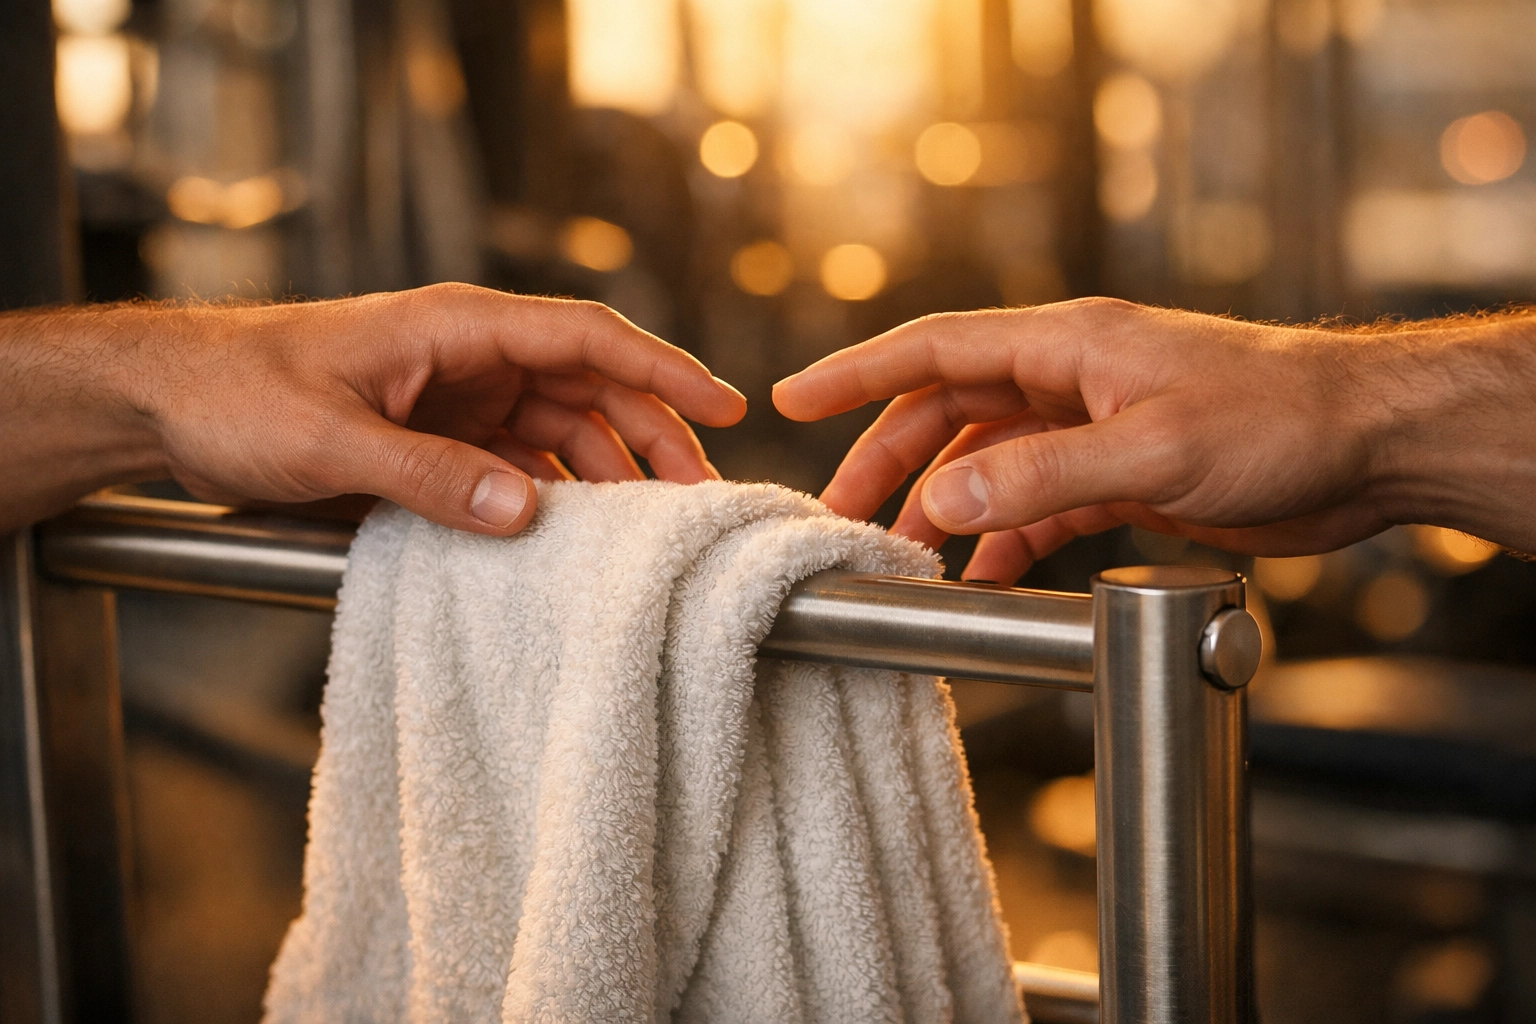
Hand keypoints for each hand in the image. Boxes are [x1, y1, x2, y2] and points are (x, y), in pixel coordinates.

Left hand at [0, 284, 744, 533]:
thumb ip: (430, 477)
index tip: (723, 409)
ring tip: (646, 527)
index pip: (586, 337)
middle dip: (651, 436)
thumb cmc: (236, 393)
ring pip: (561, 429)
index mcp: (456, 326)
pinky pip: (517, 462)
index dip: (663, 370)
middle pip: (590, 388)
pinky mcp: (438, 436)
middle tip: (696, 496)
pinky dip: (551, 494)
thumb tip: (528, 511)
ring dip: (607, 472)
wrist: (165, 404)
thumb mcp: (331, 440)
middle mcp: (470, 355)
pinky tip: (572, 533)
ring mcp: (457, 396)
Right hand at [773, 298, 1535, 583]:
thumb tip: (943, 499)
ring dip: (949, 507)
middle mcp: (1071, 379)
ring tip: (907, 557)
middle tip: (844, 513)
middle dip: (892, 459)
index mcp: (1067, 347)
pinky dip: (1009, 539)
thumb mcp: (1150, 450)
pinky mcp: (1125, 474)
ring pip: (992, 463)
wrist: (1370, 445)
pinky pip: (1042, 505)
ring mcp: (1096, 427)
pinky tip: (989, 577)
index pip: (937, 349)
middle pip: (952, 411)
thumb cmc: (1278, 420)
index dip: (859, 374)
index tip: (795, 398)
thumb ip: (1041, 477)